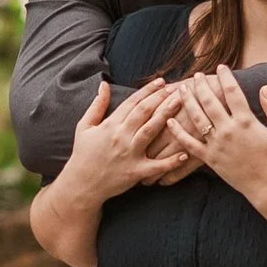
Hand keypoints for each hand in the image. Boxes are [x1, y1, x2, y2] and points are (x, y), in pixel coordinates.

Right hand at [65, 74, 197, 198]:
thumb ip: (97, 105)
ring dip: (167, 116)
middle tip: (177, 88)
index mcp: (110, 125)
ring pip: (151, 131)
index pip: (132, 102)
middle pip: (144, 112)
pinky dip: (171, 161)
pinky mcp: (135, 172)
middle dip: (161, 98)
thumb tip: (104, 84)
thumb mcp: (85, 126)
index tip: (161, 81)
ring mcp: (129, 154)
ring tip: (181, 105)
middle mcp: (121, 136)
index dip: (148, 90)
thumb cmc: (83, 154)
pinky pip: (156, 166)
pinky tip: (186, 154)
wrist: (81, 184)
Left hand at [158, 73, 266, 183]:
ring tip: (182, 89)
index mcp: (245, 121)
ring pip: (197, 118)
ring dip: (188, 101)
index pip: (232, 92)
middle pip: (210, 101)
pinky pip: (190, 143)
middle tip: (196, 75)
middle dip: (202, 85)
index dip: (225, 77)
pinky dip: (178, 132)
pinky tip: (170, 121)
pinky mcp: (209, 158)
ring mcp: (216, 144)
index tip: (221, 67)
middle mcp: (228, 130)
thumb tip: (264, 87)